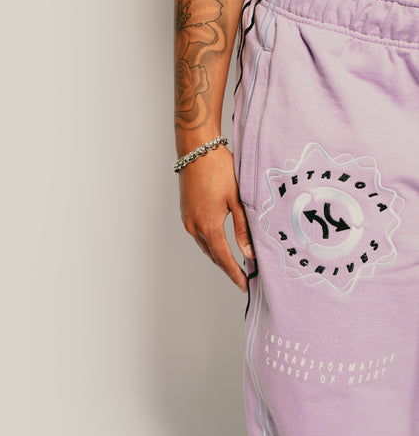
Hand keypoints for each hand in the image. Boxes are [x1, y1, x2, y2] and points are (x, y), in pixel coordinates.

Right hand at [178, 145, 254, 291]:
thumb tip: (249, 253)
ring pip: (205, 245)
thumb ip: (243, 229)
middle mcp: (194, 226)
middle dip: (227, 267)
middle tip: (243, 278)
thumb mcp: (237, 200)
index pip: (224, 258)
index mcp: (208, 225)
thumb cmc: (219, 170)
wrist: (196, 149)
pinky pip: (198, 234)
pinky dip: (210, 243)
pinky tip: (220, 242)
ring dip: (218, 255)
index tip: (244, 286)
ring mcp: (187, 219)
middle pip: (213, 255)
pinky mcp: (185, 211)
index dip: (234, 274)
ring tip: (234, 263)